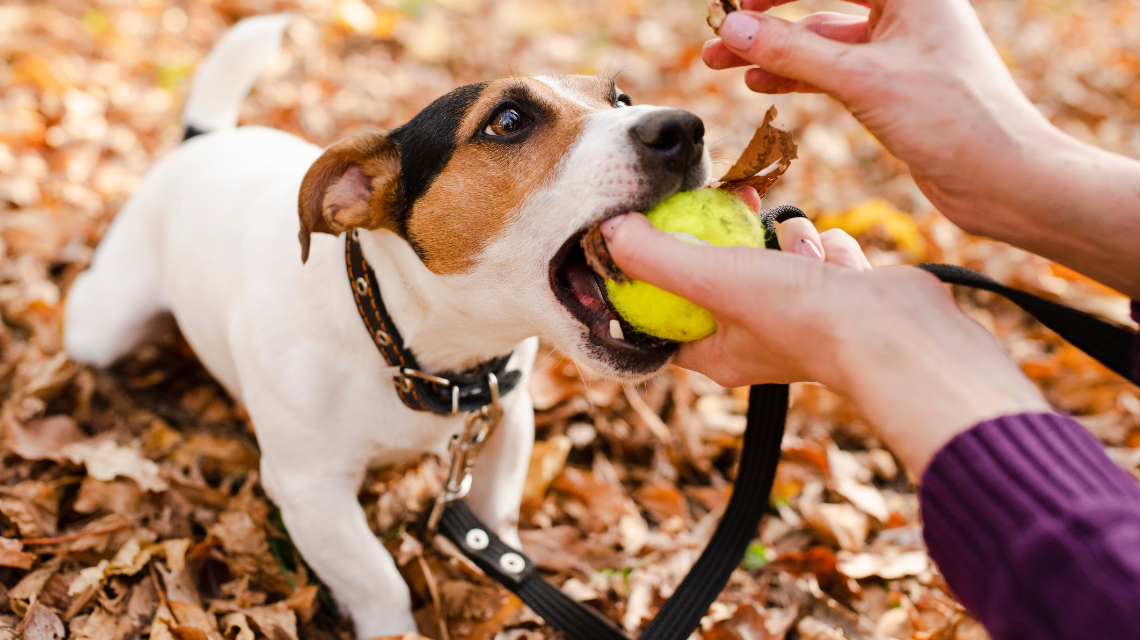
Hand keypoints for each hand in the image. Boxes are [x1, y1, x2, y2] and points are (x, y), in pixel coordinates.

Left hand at [601, 202, 1050, 473]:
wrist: (897, 330)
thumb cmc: (801, 316)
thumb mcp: (711, 279)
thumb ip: (657, 256)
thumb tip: (611, 231)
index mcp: (718, 352)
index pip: (668, 315)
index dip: (656, 275)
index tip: (655, 232)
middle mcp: (758, 340)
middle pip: (722, 274)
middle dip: (727, 236)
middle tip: (727, 199)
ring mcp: (802, 318)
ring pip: (774, 256)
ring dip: (786, 240)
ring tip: (796, 245)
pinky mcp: (841, 297)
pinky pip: (820, 254)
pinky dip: (826, 247)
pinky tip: (837, 260)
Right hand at [702, 0, 1139, 297]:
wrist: (1005, 179)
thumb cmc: (955, 121)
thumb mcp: (863, 80)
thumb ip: (794, 51)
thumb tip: (733, 29)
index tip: (731, 4)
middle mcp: (907, 9)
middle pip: (820, 1)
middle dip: (765, 17)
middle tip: (718, 31)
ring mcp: (898, 47)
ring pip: (821, 39)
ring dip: (773, 50)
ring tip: (721, 61)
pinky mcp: (892, 84)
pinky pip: (832, 69)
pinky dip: (796, 74)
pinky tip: (759, 81)